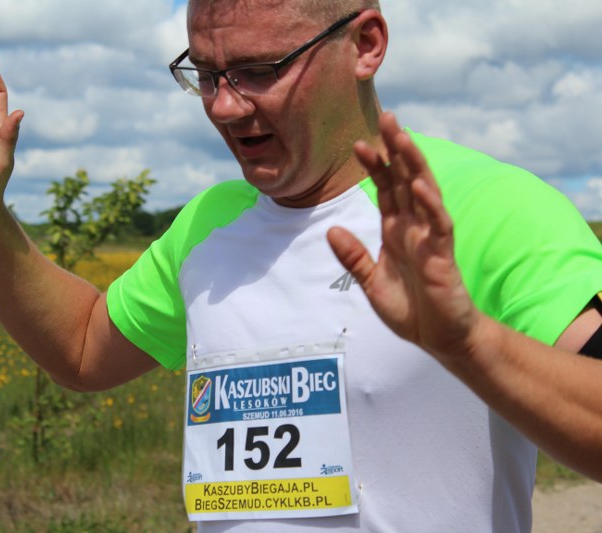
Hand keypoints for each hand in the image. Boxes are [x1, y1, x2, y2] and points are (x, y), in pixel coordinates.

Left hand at [328, 112, 481, 360]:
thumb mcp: (370, 282)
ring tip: (403, 138)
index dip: (375, 166)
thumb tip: (331, 231)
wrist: (438, 339)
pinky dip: (430, 204)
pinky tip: (421, 186)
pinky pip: (438, 225)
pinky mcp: (443, 256)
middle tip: (386, 117)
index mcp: (396, 231)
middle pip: (406, 180)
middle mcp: (414, 227)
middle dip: (396, 149)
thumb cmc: (410, 309)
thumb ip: (353, 256)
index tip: (357, 144)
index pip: (386, 189)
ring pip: (424, 192)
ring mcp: (430, 238)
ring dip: (414, 165)